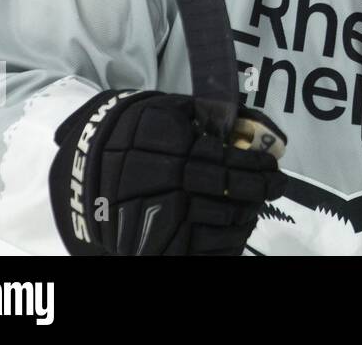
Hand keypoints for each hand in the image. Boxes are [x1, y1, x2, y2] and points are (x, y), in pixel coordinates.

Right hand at [49, 90, 287, 254]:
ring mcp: (161, 220)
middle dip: (260, 189)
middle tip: (276, 185)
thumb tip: (255, 125)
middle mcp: (168, 185)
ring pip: (224, 223)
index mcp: (173, 149)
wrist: (85, 168)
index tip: (274, 166)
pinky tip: (236, 228)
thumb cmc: (136, 132)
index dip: (258, 165)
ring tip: (254, 206)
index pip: (230, 161)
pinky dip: (229, 241)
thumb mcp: (170, 110)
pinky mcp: (157, 248)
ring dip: (247, 215)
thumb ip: (210, 115)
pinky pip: (207, 251)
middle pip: (230, 192)